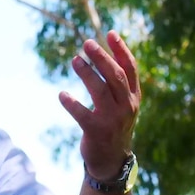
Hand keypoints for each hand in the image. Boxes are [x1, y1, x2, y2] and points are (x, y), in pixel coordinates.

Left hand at [59, 31, 140, 179]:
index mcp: (133, 96)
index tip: (110, 33)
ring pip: (100, 91)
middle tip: (87, 43)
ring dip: (87, 74)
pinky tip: (62, 94)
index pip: (130, 68)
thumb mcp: (123, 104)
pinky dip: (71, 103)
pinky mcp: (97, 131)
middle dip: (101, 58)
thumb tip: (106, 51)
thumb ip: (118, 83)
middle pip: (115, 76)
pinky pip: (82, 114)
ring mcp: (113, 119)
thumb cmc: (114, 125)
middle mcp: (126, 106)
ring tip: (75, 60)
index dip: (121, 50)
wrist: (112, 160)